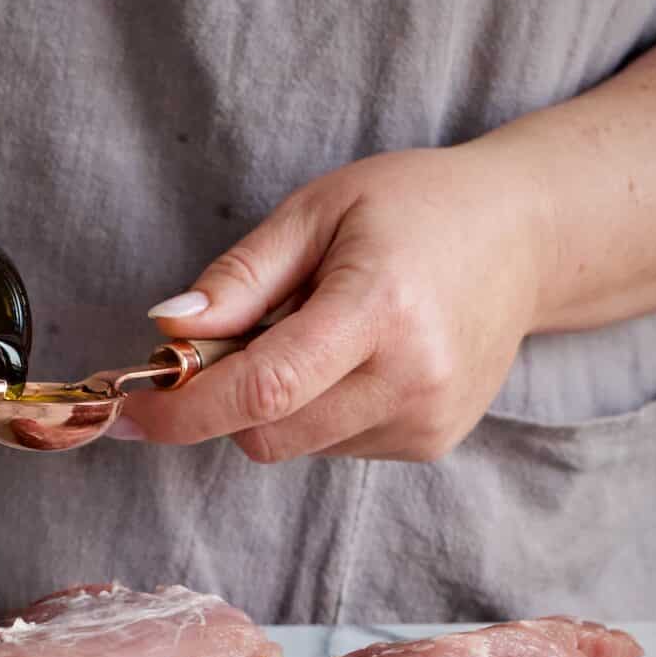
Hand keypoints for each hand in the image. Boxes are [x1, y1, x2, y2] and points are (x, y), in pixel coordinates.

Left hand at [118, 143, 552, 461]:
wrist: (524, 239)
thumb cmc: (415, 209)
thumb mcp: (317, 211)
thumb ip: (239, 278)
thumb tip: (169, 329)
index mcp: (379, 308)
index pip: (264, 388)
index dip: (185, 412)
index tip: (131, 416)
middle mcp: (411, 379)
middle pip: (268, 434)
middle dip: (224, 403)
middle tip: (233, 344)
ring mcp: (426, 420)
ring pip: (295, 446)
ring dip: (276, 406)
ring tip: (318, 337)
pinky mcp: (431, 443)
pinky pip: (334, 447)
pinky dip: (317, 414)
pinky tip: (354, 363)